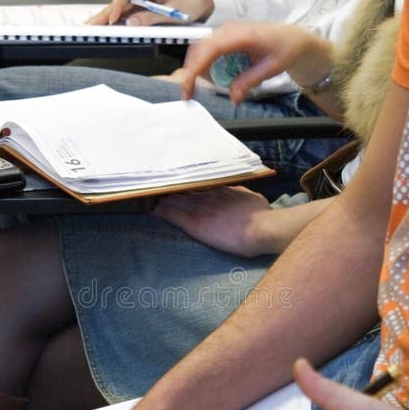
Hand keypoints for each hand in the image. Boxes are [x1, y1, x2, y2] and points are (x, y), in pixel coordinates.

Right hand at [87, 0, 213, 25]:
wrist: (198, 1)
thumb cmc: (188, 5)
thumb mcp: (172, 14)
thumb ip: (151, 18)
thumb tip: (130, 23)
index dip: (117, 6)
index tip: (111, 20)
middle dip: (105, 12)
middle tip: (90, 24)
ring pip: (121, 5)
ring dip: (107, 15)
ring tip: (92, 25)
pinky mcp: (143, 2)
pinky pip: (127, 9)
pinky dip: (116, 17)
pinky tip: (105, 23)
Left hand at [152, 186, 274, 256]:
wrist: (261, 228)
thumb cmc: (262, 217)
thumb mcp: (253, 198)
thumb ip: (241, 195)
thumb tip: (240, 195)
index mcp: (221, 190)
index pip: (198, 183)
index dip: (187, 183)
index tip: (178, 181)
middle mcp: (207, 195)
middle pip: (182, 188)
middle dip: (170, 187)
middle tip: (155, 184)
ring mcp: (199, 207)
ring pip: (173, 198)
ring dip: (160, 196)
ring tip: (146, 195)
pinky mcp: (193, 222)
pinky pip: (170, 214)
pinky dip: (158, 210)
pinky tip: (148, 208)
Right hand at [181, 22, 331, 103]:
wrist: (292, 38)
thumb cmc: (284, 49)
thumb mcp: (270, 69)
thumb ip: (249, 82)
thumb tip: (233, 98)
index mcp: (242, 35)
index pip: (211, 49)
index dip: (196, 68)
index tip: (188, 86)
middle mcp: (229, 30)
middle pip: (199, 49)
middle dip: (191, 73)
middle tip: (190, 95)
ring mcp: (225, 32)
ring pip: (200, 51)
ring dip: (200, 70)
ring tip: (214, 84)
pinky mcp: (224, 38)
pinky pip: (208, 52)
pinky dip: (207, 66)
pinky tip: (219, 76)